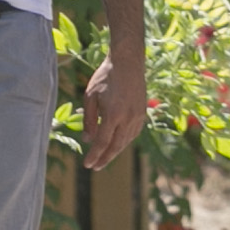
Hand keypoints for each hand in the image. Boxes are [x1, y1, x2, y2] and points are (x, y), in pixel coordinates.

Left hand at [78, 53, 144, 169]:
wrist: (128, 62)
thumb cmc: (106, 77)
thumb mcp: (90, 96)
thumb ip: (89, 120)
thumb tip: (88, 140)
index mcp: (113, 115)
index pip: (102, 143)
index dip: (94, 156)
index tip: (87, 165)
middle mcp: (127, 119)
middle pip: (116, 146)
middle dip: (105, 159)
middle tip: (95, 167)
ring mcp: (137, 116)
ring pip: (126, 141)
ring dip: (115, 151)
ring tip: (104, 157)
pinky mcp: (142, 112)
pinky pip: (133, 133)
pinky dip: (124, 141)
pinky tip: (117, 143)